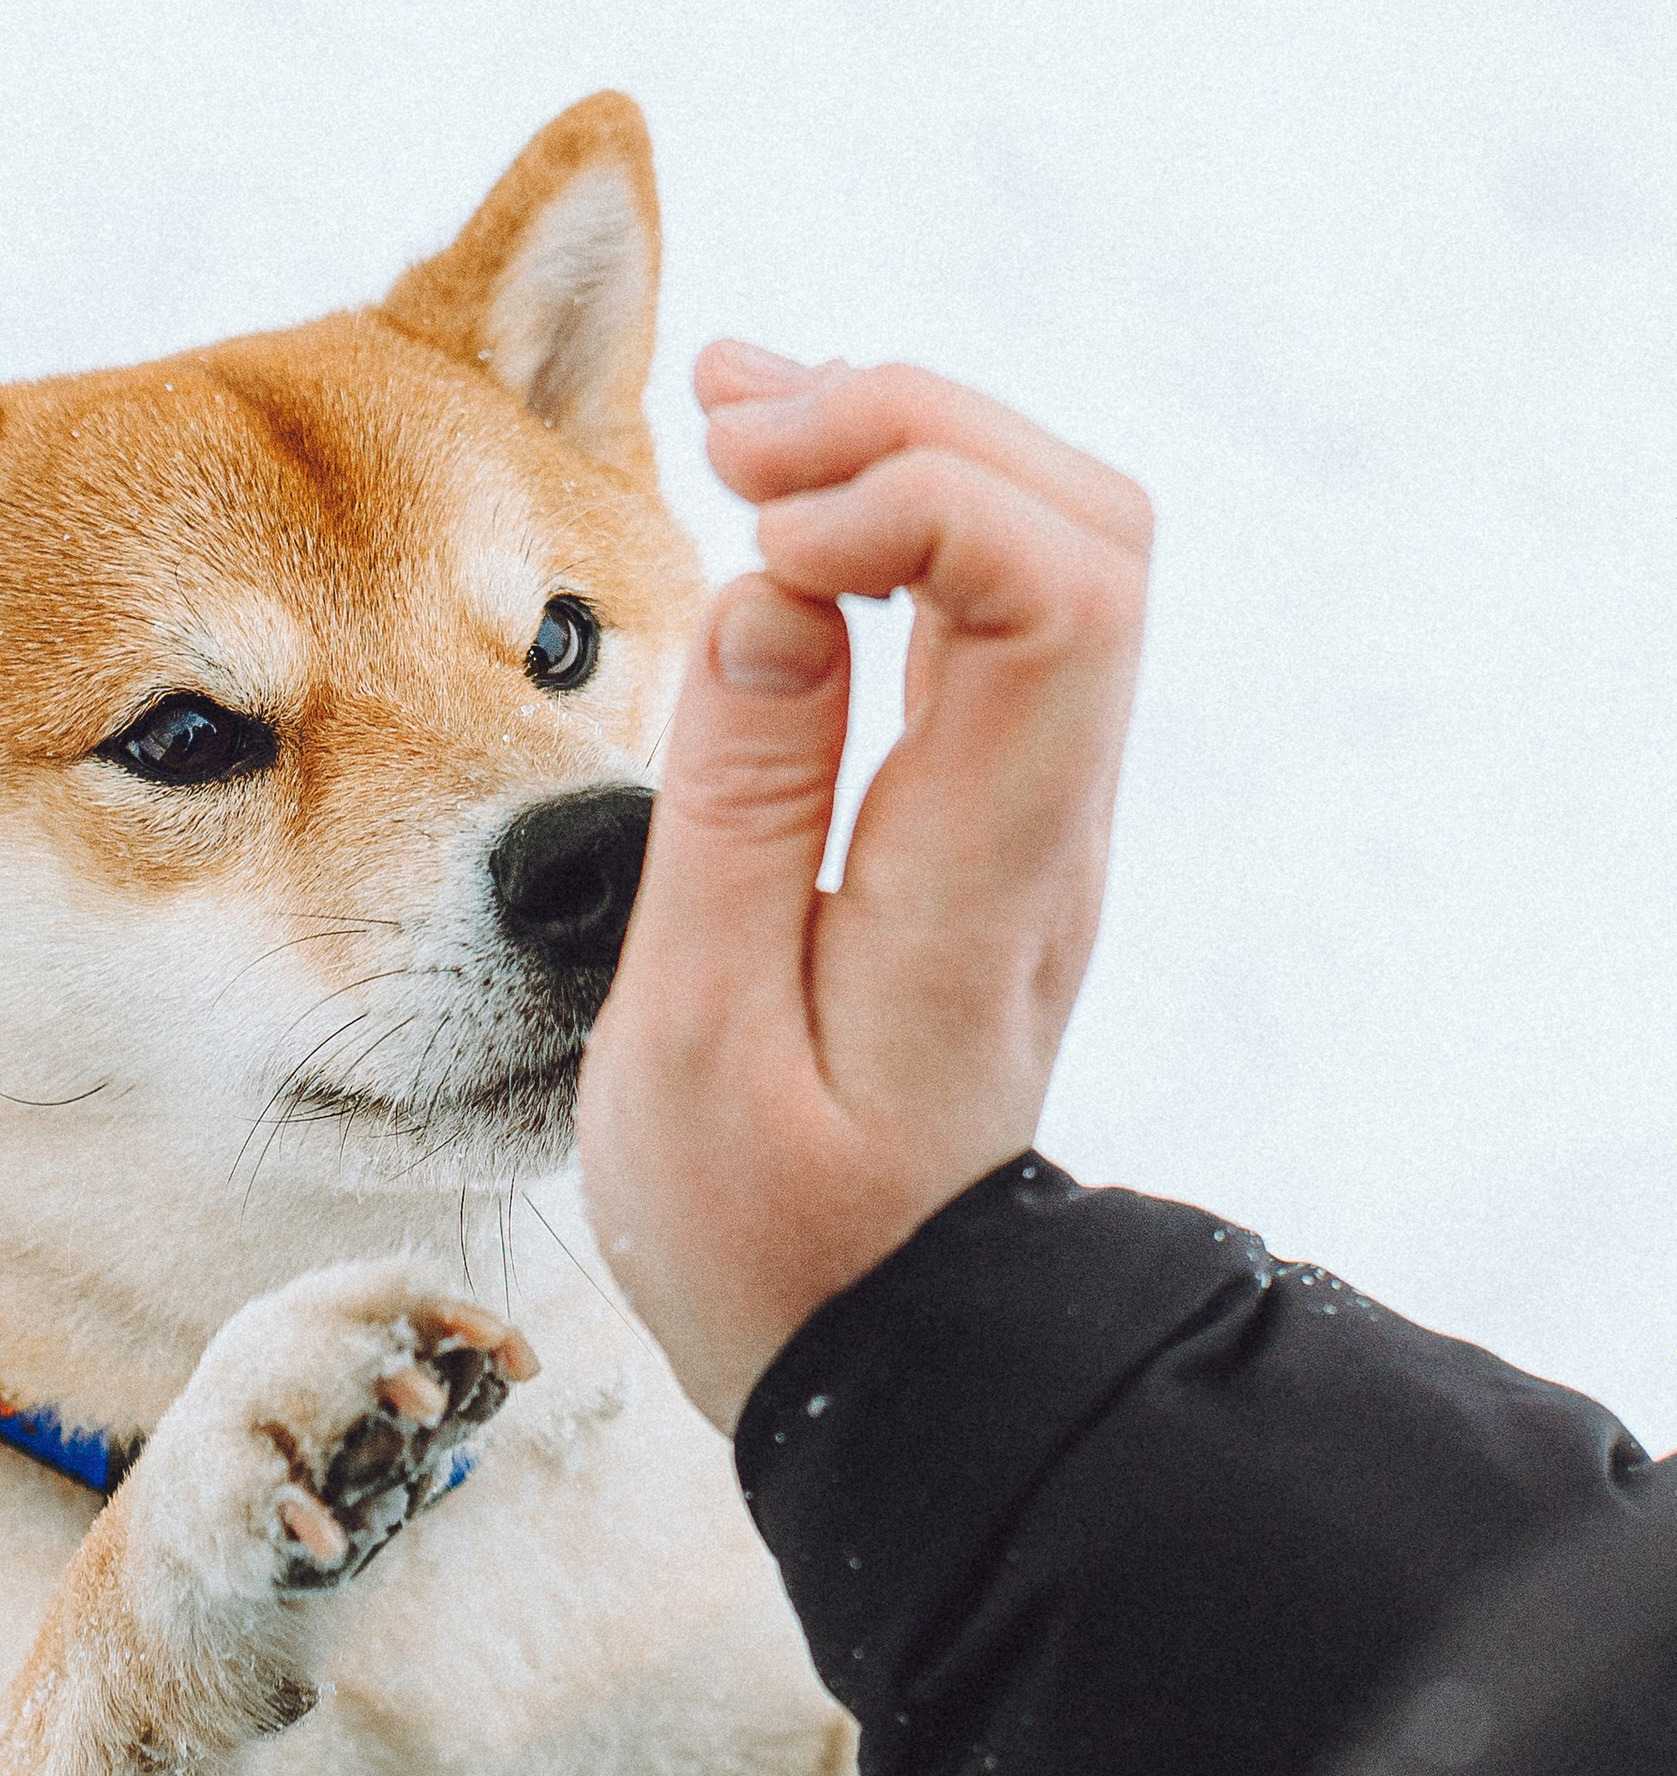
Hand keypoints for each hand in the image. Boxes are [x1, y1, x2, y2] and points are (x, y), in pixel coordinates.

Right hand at [579, 346, 1151, 1429]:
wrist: (879, 1351)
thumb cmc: (763, 1233)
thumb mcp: (691, 1043)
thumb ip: (734, 809)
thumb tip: (776, 589)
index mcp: (987, 879)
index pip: (1060, 589)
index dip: (918, 490)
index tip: (756, 524)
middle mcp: (1050, 823)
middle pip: (1084, 523)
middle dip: (912, 425)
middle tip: (728, 433)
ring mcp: (1037, 812)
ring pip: (1051, 542)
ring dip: (904, 452)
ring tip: (731, 431)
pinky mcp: (992, 813)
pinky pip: (991, 610)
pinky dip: (893, 524)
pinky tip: (771, 512)